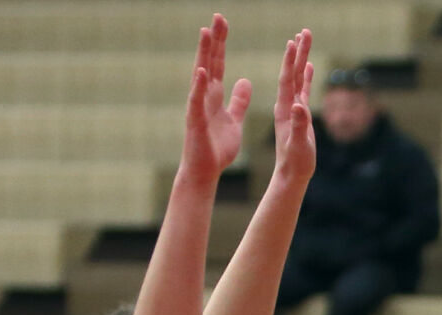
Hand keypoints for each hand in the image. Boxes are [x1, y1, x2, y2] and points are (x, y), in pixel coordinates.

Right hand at [183, 14, 251, 182]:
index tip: (223, 23)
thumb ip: (239, 100)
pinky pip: (197, 100)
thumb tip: (245, 81)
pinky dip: (198, 86)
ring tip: (206, 33)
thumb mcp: (234, 120)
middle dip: (214, 40)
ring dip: (204, 54)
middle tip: (218, 17)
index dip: (221, 44)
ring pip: (201, 75)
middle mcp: (204, 96)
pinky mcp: (195, 120)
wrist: (206, 171)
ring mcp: (198, 106)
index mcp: (215, 95)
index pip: (219, 64)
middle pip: (210, 62)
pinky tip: (201, 71)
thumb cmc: (218, 148)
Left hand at [273, 29, 314, 183]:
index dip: (290, 61)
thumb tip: (299, 105)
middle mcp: (288, 105)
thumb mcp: (297, 144)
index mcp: (285, 109)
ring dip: (301, 59)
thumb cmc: (295, 162)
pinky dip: (305, 76)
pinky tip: (309, 65)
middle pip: (292, 73)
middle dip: (298, 52)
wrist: (292, 174)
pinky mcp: (301, 114)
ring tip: (305, 40)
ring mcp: (294, 108)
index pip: (286, 80)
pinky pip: (303, 90)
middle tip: (304, 31)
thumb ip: (298, 125)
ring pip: (297, 78)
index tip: (293, 42)